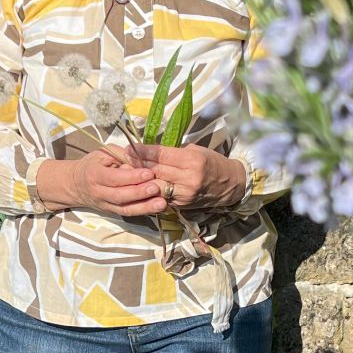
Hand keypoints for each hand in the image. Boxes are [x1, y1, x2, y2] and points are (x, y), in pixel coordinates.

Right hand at [43, 146, 165, 217]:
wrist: (76, 185)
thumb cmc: (92, 165)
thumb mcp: (102, 153)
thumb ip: (120, 155)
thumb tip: (139, 158)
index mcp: (95, 175)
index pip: (114, 177)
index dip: (132, 176)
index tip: (149, 172)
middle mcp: (99, 193)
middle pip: (120, 196)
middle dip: (139, 193)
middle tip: (156, 187)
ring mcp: (106, 205)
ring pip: (125, 209)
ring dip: (145, 207)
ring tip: (161, 203)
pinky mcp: (113, 212)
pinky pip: (128, 213)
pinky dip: (143, 212)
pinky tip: (157, 208)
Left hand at [127, 143, 247, 212]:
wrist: (230, 185)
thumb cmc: (212, 162)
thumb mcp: (195, 150)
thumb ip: (173, 153)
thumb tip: (150, 151)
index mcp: (192, 160)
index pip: (161, 155)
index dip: (143, 151)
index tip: (130, 147)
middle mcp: (188, 178)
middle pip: (156, 170)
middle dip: (137, 164)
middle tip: (122, 158)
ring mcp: (184, 194)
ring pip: (155, 186)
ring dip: (139, 180)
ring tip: (126, 173)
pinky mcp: (182, 204)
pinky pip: (161, 196)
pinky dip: (149, 191)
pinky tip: (138, 186)